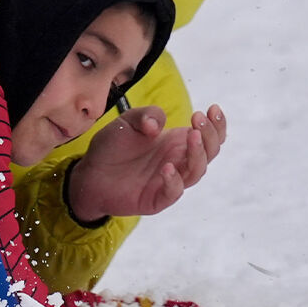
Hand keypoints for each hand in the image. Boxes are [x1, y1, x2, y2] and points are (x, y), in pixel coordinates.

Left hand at [67, 104, 226, 222]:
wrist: (89, 172)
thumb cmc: (112, 146)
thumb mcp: (128, 121)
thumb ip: (147, 115)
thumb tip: (158, 126)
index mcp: (177, 142)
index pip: (209, 135)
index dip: (217, 124)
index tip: (212, 108)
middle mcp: (178, 161)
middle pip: (210, 152)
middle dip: (210, 135)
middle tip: (197, 120)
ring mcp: (169, 180)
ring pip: (197, 171)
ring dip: (198, 154)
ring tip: (191, 135)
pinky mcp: (156, 198)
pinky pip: (173, 192)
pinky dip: (174, 181)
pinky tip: (167, 168)